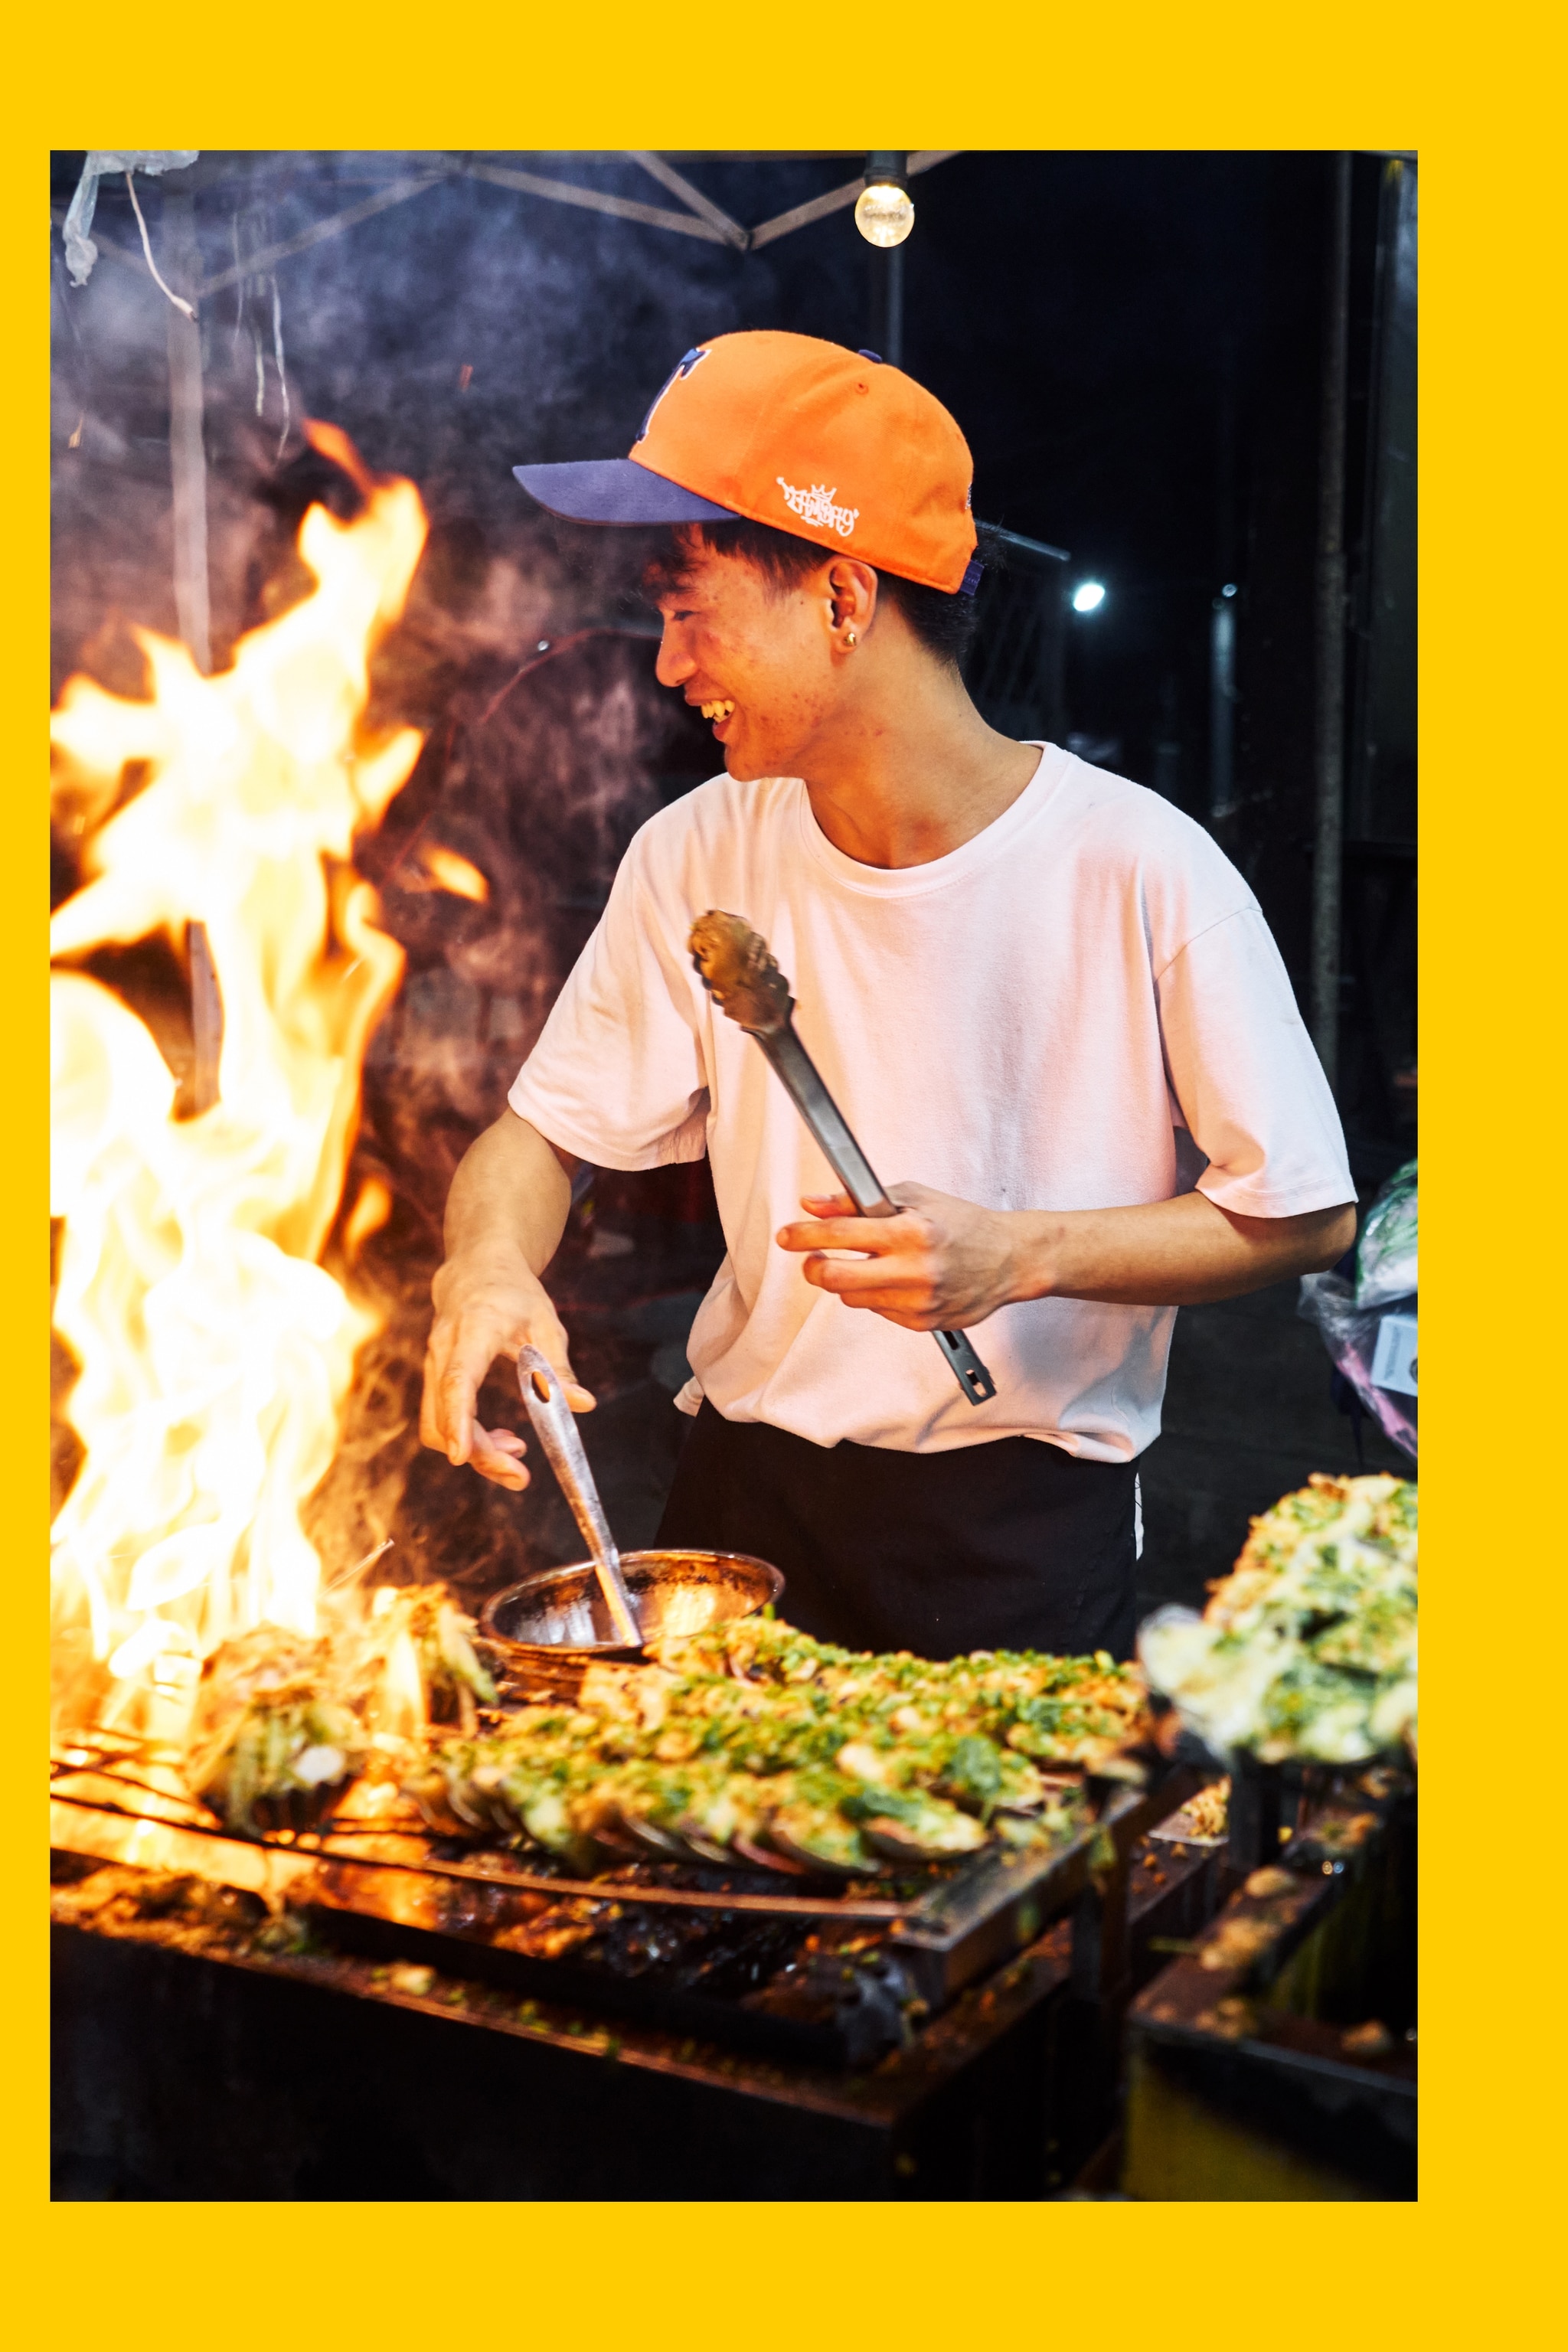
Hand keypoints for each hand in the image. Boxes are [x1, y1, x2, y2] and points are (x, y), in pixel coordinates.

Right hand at [420, 1248, 594, 1490]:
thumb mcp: (546, 1323)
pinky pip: (440, 1416)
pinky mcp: (433, 1376)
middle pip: (445, 1415)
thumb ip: (559, 1368)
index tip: (462, 1457)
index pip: (458, 1381)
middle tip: (521, 1476)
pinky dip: (466, 1436)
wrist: (476, 1268)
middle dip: (478, 1454)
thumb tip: (584, 1405)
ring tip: (516, 1456)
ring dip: (473, 1449)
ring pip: (436, 1423)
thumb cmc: (513, 1293)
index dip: (459, 1421)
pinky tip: (501, 1439)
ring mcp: (432, 1363)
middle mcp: (443, 1348)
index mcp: (474, 1330)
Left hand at [775, 1183, 1020, 1330]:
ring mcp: (918, 1300)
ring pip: (853, 1297)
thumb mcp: (912, 1198)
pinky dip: (878, 1295)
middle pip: (834, 1278)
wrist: (1010, 1259)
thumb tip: (813, 1204)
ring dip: (849, 1280)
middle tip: (814, 1258)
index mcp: (910, 1231)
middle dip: (814, 1267)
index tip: (787, 1236)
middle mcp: (914, 1269)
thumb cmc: (963, 1223)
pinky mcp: (923, 1322)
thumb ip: (857, 1201)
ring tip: (872, 1263)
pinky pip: (878, 1311)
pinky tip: (900, 1279)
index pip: (840, 1233)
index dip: (804, 1235)